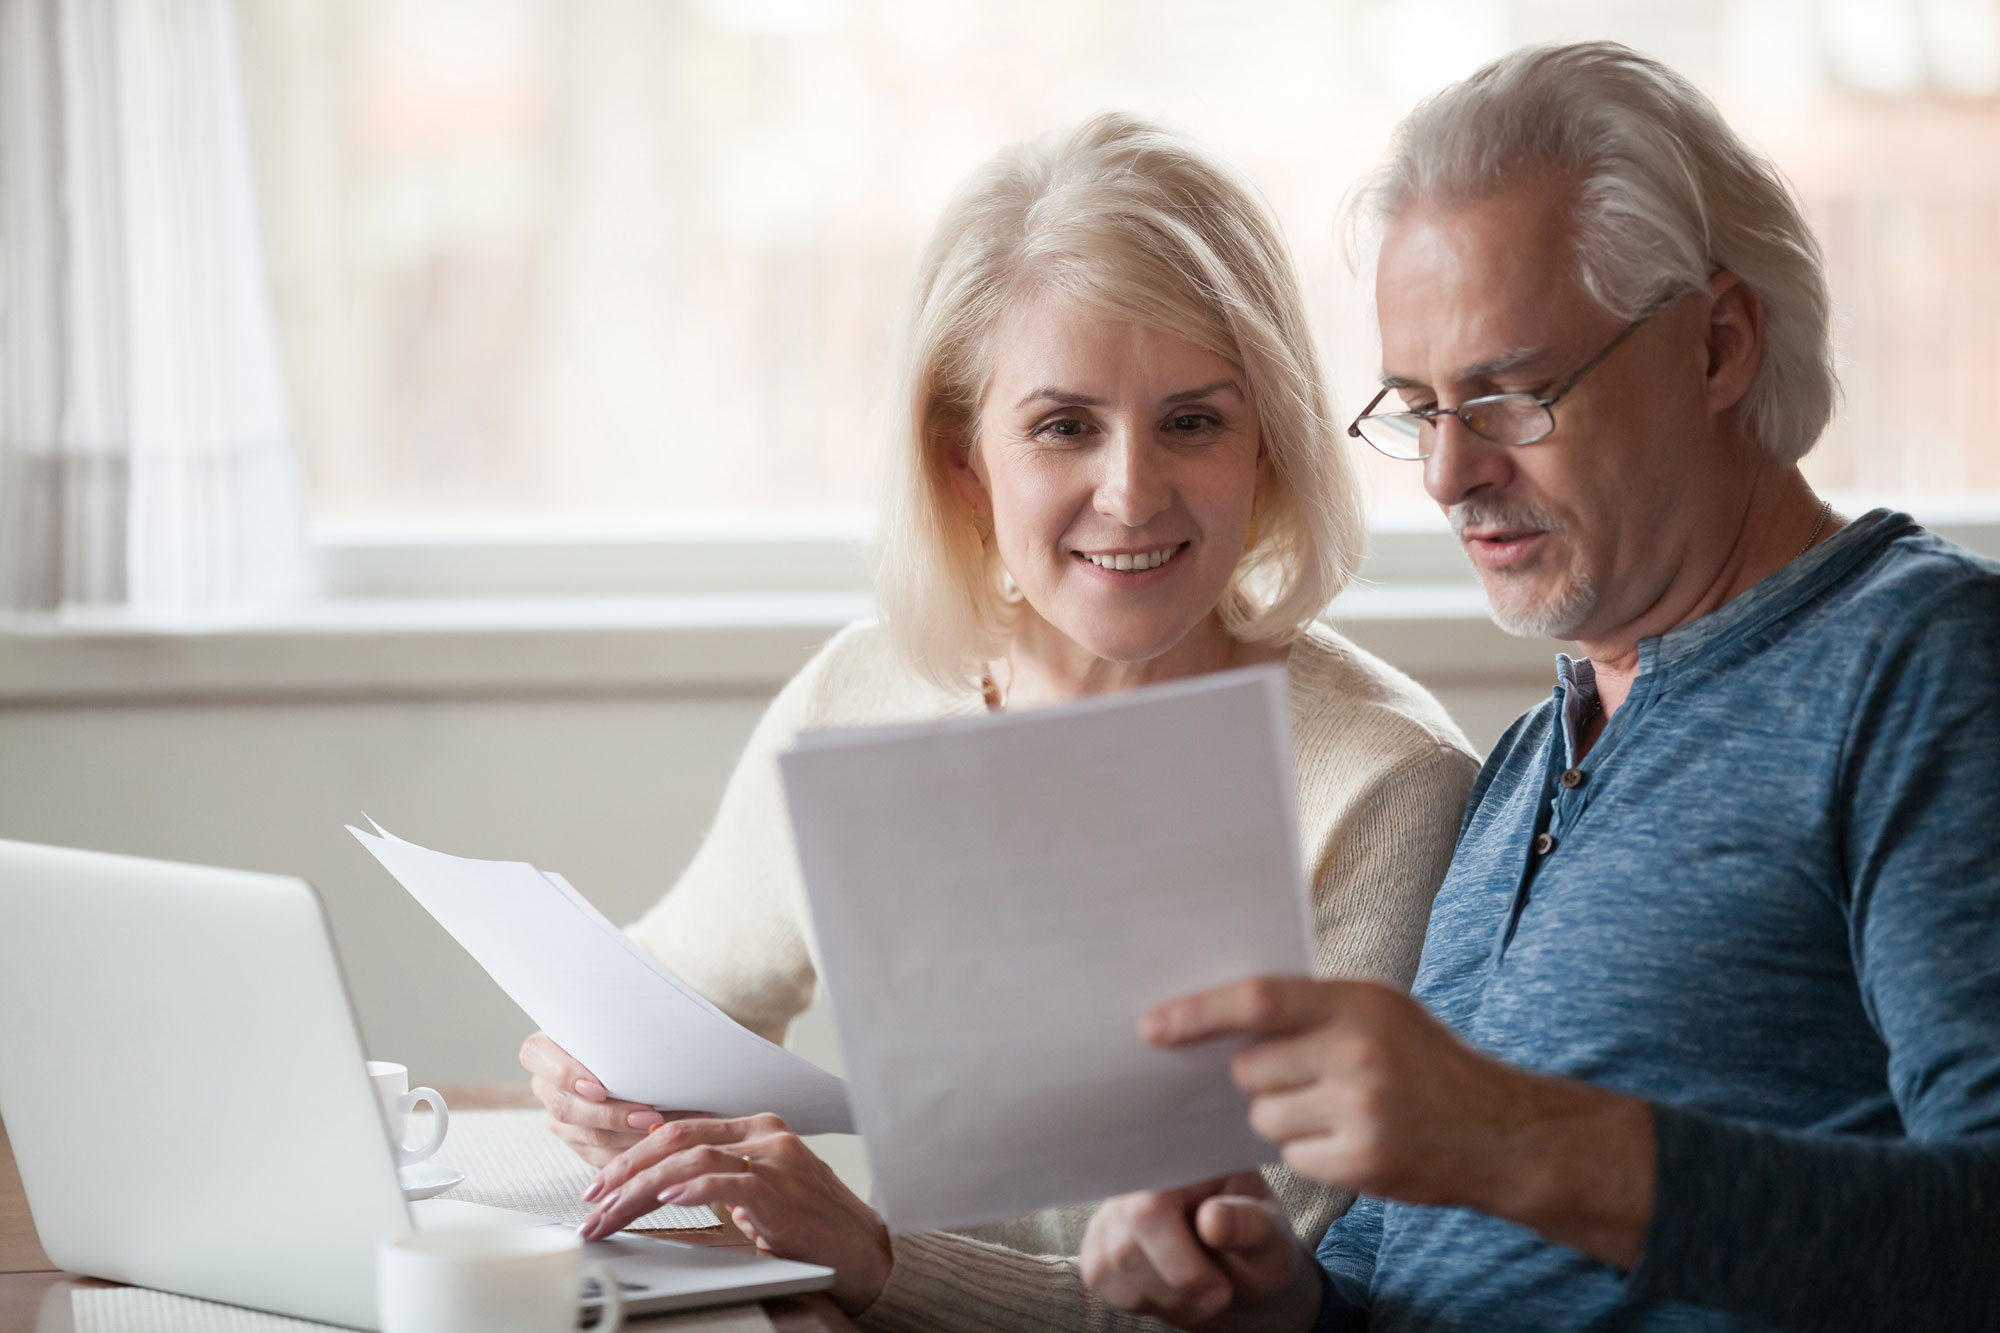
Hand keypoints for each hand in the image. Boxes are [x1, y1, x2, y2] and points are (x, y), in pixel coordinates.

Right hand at [519, 1032, 677, 1166]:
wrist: (628, 1059)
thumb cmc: (623, 1034)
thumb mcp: (614, 1024)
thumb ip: (614, 1026)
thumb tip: (642, 1025)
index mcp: (544, 1049)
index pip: (536, 1056)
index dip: (564, 1073)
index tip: (599, 1087)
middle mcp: (546, 1086)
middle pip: (565, 1106)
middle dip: (611, 1114)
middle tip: (648, 1114)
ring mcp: (561, 1119)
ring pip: (587, 1135)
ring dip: (628, 1134)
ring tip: (661, 1127)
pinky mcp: (579, 1143)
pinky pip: (601, 1155)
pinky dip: (631, 1149)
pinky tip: (657, 1139)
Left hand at [577, 1113, 892, 1315]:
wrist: (862, 1251)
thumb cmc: (812, 1226)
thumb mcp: (761, 1194)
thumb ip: (723, 1180)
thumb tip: (668, 1188)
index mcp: (758, 1130)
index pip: (682, 1129)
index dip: (636, 1153)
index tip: (604, 1182)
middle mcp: (765, 1135)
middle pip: (677, 1138)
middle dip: (626, 1169)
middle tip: (594, 1200)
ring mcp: (774, 1159)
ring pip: (690, 1157)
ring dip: (641, 1187)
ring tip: (613, 1212)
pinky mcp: (778, 1189)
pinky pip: (723, 1180)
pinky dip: (688, 1188)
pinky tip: (665, 1199)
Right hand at [1080, 1171, 1318, 1329]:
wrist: (1242, 1275)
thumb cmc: (1259, 1247)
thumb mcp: (1272, 1238)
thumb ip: (1248, 1225)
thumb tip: (1211, 1219)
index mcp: (1186, 1159)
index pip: (1150, 1206)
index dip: (1179, 1260)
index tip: (1220, 1289)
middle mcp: (1139, 1174)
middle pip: (1126, 1245)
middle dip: (1177, 1286)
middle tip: (1218, 1295)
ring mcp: (1113, 1207)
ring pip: (1109, 1267)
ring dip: (1162, 1298)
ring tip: (1198, 1293)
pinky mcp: (1097, 1241)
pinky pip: (1099, 1278)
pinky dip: (1138, 1300)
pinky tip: (1168, 1290)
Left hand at [1144, 977, 1655, 1268]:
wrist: (1500, 1133)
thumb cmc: (1427, 1063)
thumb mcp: (1382, 1012)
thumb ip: (1313, 1007)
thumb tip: (1221, 1014)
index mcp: (1359, 1003)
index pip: (1258, 999)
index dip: (1198, 1012)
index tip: (1151, 1027)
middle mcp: (1358, 1054)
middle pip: (1250, 1068)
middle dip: (1257, 1077)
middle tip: (1298, 1077)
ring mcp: (1361, 1112)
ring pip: (1263, 1116)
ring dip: (1280, 1117)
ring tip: (1332, 1110)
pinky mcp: (1361, 1163)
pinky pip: (1292, 1157)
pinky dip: (1307, 1152)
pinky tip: (1348, 1141)